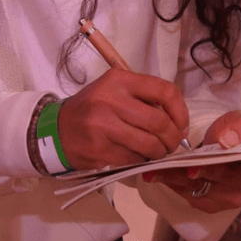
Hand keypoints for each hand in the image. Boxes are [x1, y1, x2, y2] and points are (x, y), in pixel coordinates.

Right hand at [58, 68, 189, 169]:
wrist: (57, 129)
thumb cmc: (93, 109)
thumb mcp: (115, 91)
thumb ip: (144, 99)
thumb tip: (178, 121)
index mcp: (120, 80)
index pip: (164, 91)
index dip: (181, 111)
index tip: (182, 125)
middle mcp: (111, 99)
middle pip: (159, 121)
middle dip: (172, 138)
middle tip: (172, 145)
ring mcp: (103, 124)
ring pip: (148, 143)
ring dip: (159, 152)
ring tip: (157, 152)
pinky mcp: (99, 148)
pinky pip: (132, 158)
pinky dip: (141, 161)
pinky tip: (137, 157)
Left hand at [147, 109, 240, 212]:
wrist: (218, 150)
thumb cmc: (229, 133)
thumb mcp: (234, 121)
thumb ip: (235, 126)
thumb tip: (227, 141)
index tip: (228, 147)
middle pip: (225, 175)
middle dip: (203, 168)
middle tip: (182, 164)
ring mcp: (232, 197)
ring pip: (203, 187)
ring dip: (177, 177)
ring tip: (156, 168)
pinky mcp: (212, 205)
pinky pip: (190, 195)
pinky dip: (173, 184)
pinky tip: (159, 175)